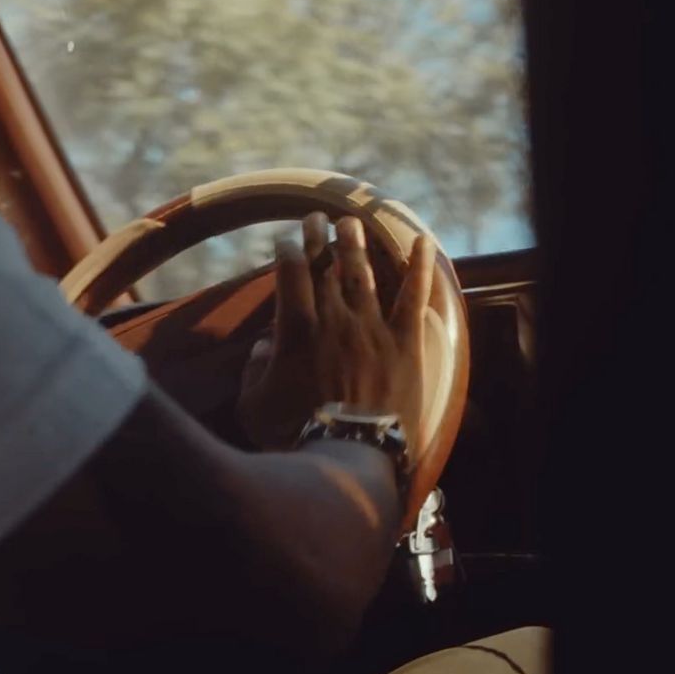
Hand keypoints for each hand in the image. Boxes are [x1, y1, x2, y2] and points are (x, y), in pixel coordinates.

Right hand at [237, 213, 435, 452]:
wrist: (345, 455)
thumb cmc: (291, 433)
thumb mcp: (252, 402)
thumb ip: (255, 366)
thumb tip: (266, 344)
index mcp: (296, 328)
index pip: (290, 272)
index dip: (287, 249)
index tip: (285, 240)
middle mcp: (334, 318)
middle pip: (326, 263)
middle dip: (318, 236)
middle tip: (315, 218)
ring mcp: (372, 327)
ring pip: (363, 272)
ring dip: (356, 242)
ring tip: (351, 222)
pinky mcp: (405, 342)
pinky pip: (414, 296)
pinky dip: (419, 266)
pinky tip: (422, 239)